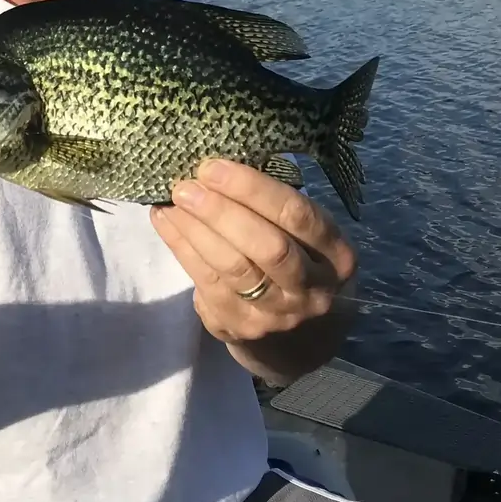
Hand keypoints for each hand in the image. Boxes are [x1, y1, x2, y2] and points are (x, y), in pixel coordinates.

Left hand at [150, 159, 356, 344]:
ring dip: (195, 229)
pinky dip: (181, 247)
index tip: (214, 167)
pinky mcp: (240, 327)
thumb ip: (276, 208)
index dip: (253, 189)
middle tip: (187, 186)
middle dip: (222, 212)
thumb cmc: (297, 262)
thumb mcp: (306, 238)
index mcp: (335, 255)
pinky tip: (165, 220)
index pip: (298, 216)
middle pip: (268, 248)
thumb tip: (223, 164)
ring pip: (233, 268)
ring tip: (172, 200)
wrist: (295, 338)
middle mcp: (312, 290)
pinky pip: (206, 282)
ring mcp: (276, 315)